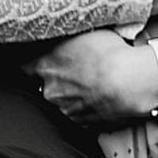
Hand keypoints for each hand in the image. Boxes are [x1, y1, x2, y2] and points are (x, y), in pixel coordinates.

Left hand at [25, 29, 155, 126]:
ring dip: (75, 96)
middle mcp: (52, 91)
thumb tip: (68, 39)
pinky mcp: (84, 123)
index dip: (34, 64)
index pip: (26, 67)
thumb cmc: (110, 53)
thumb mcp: (85, 34)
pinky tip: (101, 97)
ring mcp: (67, 109)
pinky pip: (81, 115)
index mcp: (46, 66)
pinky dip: (88, 108)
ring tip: (96, 85)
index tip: (40, 62)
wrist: (131, 81)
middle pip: (47, 86)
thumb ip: (69, 41)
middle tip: (80, 71)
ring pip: (64, 102)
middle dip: (60, 80)